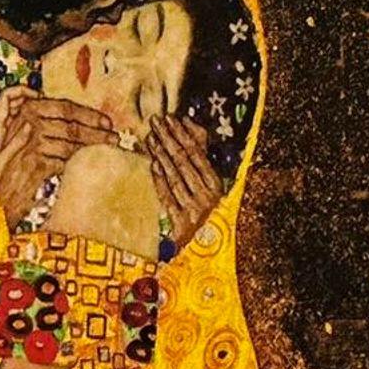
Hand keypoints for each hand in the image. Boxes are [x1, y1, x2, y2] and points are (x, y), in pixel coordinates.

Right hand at [0, 88, 115, 219]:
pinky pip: (63, 161)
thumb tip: (86, 123)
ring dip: (92, 146)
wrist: (0, 187)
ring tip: (109, 148)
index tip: (107, 122)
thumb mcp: (33, 137)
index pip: (66, 107)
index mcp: (30, 108)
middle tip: (114, 136)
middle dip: (96, 131)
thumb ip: (52, 124)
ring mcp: (31, 141)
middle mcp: (29, 121)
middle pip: (71, 124)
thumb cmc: (20, 162)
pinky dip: (78, 163)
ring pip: (70, 143)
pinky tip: (90, 164)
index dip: (89, 114)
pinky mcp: (34, 162)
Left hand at [146, 116, 223, 246]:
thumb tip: (189, 127)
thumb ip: (201, 157)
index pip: (197, 153)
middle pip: (183, 161)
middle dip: (167, 138)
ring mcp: (194, 211)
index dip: (182, 134)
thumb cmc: (208, 212)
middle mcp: (208, 197)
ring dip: (160, 154)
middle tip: (155, 121)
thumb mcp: (211, 186)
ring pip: (174, 176)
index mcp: (217, 185)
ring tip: (150, 138)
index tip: (170, 119)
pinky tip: (152, 163)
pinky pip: (167, 196)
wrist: (205, 250)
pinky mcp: (181, 224)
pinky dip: (159, 179)